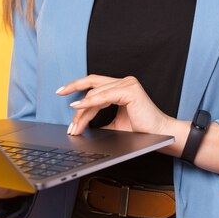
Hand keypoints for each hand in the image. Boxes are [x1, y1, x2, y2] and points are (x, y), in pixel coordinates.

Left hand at [56, 74, 172, 135]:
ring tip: (74, 124)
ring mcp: (127, 84)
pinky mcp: (130, 91)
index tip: (62, 92)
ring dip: (82, 110)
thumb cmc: (141, 130)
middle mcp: (124, 82)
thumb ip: (100, 121)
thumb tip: (81, 125)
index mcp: (121, 87)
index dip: (78, 89)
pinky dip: (90, 103)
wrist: (159, 135)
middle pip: (92, 84)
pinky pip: (104, 96)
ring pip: (95, 93)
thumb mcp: (114, 125)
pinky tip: (79, 107)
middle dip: (74, 87)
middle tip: (59, 92)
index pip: (95, 86)